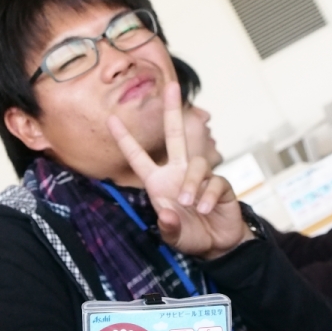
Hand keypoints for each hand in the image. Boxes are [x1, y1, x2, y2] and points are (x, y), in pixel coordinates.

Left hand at [107, 81, 249, 259]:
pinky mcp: (221, 185)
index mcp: (159, 182)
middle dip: (173, 110)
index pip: (138, 157)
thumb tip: (168, 214)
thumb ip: (168, 227)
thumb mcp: (174, 236)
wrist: (218, 245)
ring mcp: (201, 177)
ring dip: (192, 185)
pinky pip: (215, 182)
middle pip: (175, 135)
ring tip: (192, 205)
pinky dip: (209, 196)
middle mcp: (179, 173)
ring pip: (197, 164)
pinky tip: (206, 209)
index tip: (110, 118)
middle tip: (171, 85)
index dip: (125, 139)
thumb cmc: (190, 235)